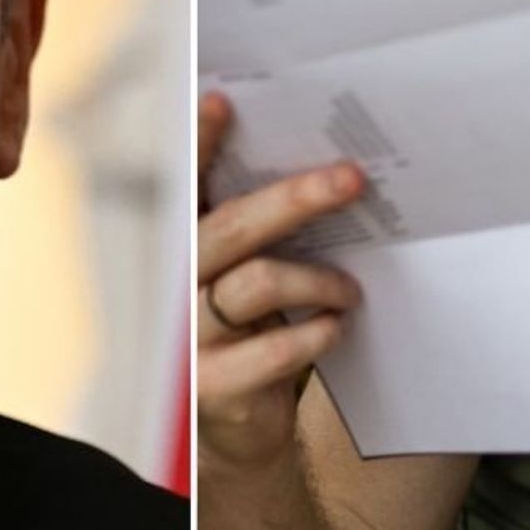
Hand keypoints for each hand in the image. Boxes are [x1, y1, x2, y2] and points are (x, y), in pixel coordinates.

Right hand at [198, 91, 364, 473]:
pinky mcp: (212, 384)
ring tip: (350, 290)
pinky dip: (316, 333)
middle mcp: (178, 286)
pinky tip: (335, 329)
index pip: (185, 186)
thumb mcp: (249, 278)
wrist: (239, 426)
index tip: (223, 102)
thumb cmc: (253, 334)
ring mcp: (190, 336)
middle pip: (232, 226)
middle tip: (351, 180)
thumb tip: (328, 171)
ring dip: (319, 280)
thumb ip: (260, 233)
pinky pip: (275, 349)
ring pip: (259, 282)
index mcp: (186, 249)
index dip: (198, 145)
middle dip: (295, 197)